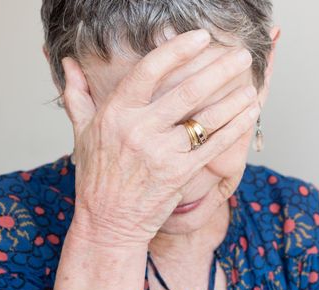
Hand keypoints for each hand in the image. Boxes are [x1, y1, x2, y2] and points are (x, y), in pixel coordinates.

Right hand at [61, 29, 259, 246]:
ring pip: (206, 118)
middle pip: (187, 91)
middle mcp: (139, 130)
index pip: (149, 70)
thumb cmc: (97, 177)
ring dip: (234, 99)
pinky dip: (235, 127)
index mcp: (115, 113)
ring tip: (252, 84)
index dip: (178, 50)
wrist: (108, 222)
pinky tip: (249, 113)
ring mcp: (161, 153)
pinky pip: (214, 145)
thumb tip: (66, 63)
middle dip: (220, 70)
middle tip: (241, 55)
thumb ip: (76, 95)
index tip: (202, 38)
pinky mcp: (180, 174)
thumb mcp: (81, 133)